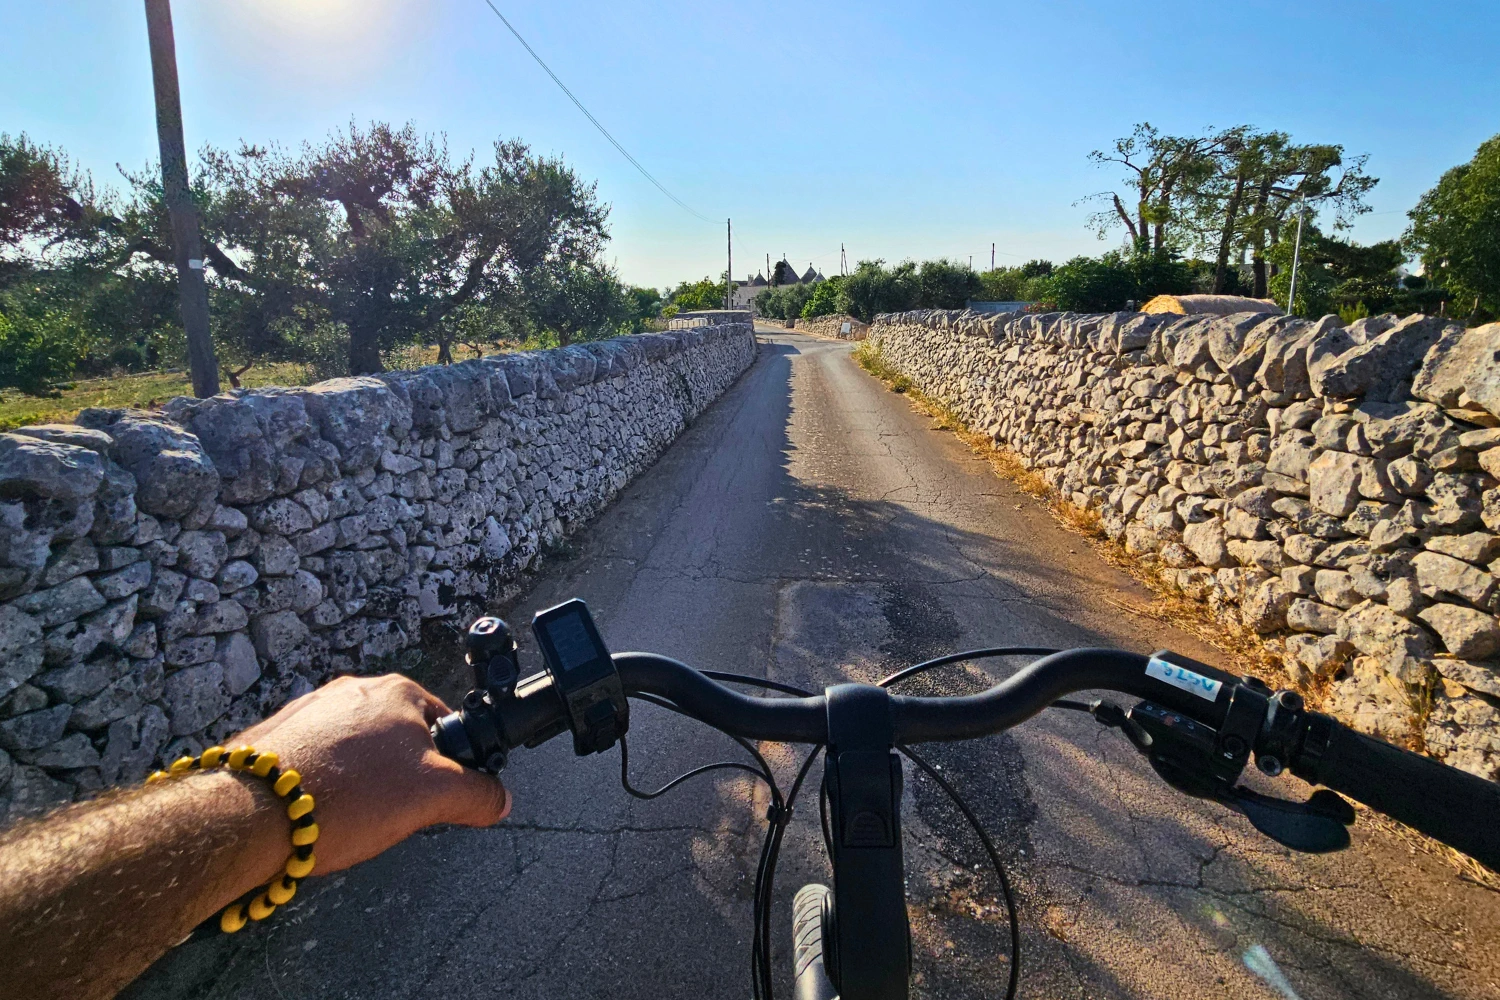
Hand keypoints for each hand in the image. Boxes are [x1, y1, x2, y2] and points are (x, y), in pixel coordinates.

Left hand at [234, 673, 510, 875]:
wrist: (250, 813)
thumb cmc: (346, 796)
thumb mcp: (432, 799)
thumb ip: (476, 795)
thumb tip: (498, 799)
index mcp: (398, 692)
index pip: (444, 724)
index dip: (447, 766)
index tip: (436, 796)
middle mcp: (352, 690)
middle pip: (397, 738)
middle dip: (399, 777)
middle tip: (391, 813)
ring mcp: (309, 709)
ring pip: (355, 751)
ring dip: (359, 783)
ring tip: (349, 818)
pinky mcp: (276, 736)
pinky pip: (315, 761)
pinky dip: (323, 785)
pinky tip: (317, 814)